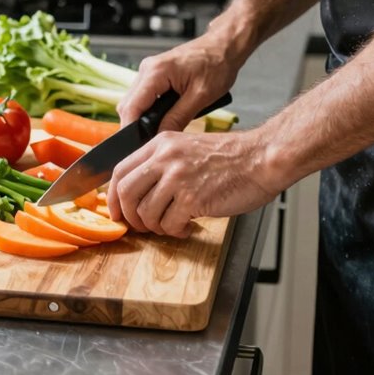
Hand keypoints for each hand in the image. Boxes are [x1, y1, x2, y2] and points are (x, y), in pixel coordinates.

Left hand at [106, 129, 279, 237]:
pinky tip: (186, 227)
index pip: (120, 170)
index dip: (112, 196)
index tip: (116, 211)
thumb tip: (137, 192)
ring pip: (146, 212)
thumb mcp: (187, 148)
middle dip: (129, 216)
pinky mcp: (193, 197)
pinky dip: (175, 231)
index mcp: (161, 143)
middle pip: (125, 192)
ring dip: (155, 227)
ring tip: (171, 225)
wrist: (261, 158)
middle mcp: (165, 157)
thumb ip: (161, 164)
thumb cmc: (229, 158)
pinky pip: (169, 223)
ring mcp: (178, 177)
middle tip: (141, 226)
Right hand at [117, 32, 244, 132]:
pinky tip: (160, 117)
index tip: (137, 144)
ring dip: (142, 117)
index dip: (131, 128)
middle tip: (150, 141)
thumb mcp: (200, 97)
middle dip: (135, 124)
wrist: (224, 46)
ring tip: (157, 129)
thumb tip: (160, 136)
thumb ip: (178, 118)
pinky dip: (148, 109)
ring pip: (133, 101)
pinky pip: (142, 95)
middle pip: (128, 105)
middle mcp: (147, 69)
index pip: (131, 106)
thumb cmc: (217, 64)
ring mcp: (149, 70)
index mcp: (156, 72)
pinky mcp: (154, 73)